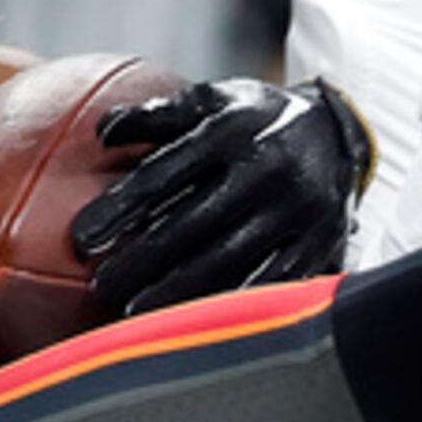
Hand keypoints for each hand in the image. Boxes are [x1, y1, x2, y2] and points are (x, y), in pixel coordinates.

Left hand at [67, 77, 368, 315]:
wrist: (340, 132)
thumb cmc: (255, 118)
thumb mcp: (212, 100)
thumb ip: (157, 115)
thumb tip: (100, 130)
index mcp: (234, 129)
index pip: (167, 172)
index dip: (121, 207)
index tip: (81, 238)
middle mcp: (270, 168)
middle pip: (195, 222)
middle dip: (143, 259)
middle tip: (100, 285)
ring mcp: (300, 209)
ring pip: (232, 259)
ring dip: (180, 290)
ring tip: (135, 312)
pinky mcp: (321, 242)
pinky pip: (273, 281)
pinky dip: (232, 303)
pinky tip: (196, 322)